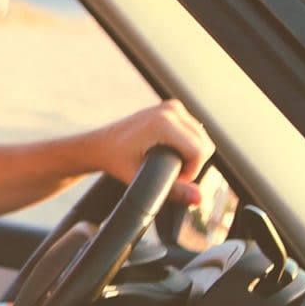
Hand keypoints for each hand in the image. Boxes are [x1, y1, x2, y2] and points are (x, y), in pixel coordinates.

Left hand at [92, 100, 211, 204]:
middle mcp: (170, 110)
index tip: (172, 178)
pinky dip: (188, 144)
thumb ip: (173, 190)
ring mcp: (172, 107)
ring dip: (191, 155)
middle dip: (192, 164)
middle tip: (168, 172)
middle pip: (205, 144)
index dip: (191, 171)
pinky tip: (169, 151)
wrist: (100, 145)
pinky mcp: (172, 108)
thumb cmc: (115, 160)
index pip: (199, 152)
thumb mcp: (140, 177)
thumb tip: (199, 198)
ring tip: (166, 162)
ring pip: (202, 138)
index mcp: (163, 123)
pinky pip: (194, 131)